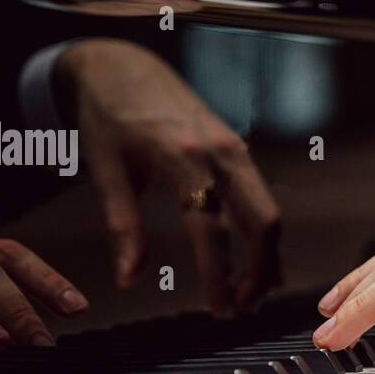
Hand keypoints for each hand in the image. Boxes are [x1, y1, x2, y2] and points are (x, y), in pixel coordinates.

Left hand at [57, 39, 280, 314]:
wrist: (122, 63)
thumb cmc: (107, 114)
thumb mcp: (105, 168)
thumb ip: (122, 225)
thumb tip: (128, 278)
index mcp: (182, 155)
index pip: (211, 228)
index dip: (220, 275)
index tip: (220, 310)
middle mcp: (220, 151)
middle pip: (262, 222)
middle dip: (259, 272)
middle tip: (242, 309)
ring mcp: (235, 148)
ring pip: (270, 211)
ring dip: (267, 257)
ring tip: (253, 295)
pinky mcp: (237, 149)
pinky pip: (262, 197)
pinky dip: (263, 234)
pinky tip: (256, 262)